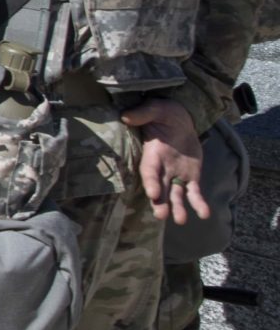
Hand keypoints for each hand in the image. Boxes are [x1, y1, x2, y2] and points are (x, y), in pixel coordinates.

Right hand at [121, 97, 205, 223]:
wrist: (182, 119)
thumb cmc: (165, 113)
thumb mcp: (156, 109)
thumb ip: (144, 113)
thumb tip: (126, 116)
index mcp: (152, 154)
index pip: (149, 171)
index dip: (150, 182)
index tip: (152, 193)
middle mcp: (162, 168)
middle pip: (158, 188)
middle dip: (159, 202)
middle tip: (161, 216)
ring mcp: (176, 174)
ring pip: (174, 194)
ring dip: (177, 207)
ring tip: (180, 220)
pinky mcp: (191, 177)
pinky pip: (194, 192)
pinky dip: (198, 203)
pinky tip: (204, 214)